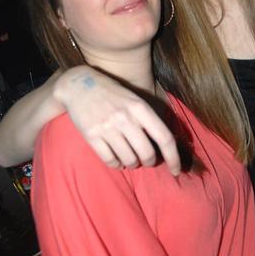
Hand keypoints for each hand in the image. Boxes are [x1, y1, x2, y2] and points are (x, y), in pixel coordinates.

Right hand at [53, 67, 180, 174]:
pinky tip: (116, 159)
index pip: (164, 137)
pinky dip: (116, 164)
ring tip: (130, 158)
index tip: (176, 171)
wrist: (78, 84)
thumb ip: (148, 119)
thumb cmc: (111, 93)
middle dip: (149, 161)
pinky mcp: (91, 136)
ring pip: (129, 160)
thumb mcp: (134, 99)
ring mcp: (107, 127)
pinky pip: (110, 161)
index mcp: (140, 108)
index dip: (174, 158)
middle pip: (147, 153)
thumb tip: (165, 146)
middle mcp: (125, 118)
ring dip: (132, 164)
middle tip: (146, 160)